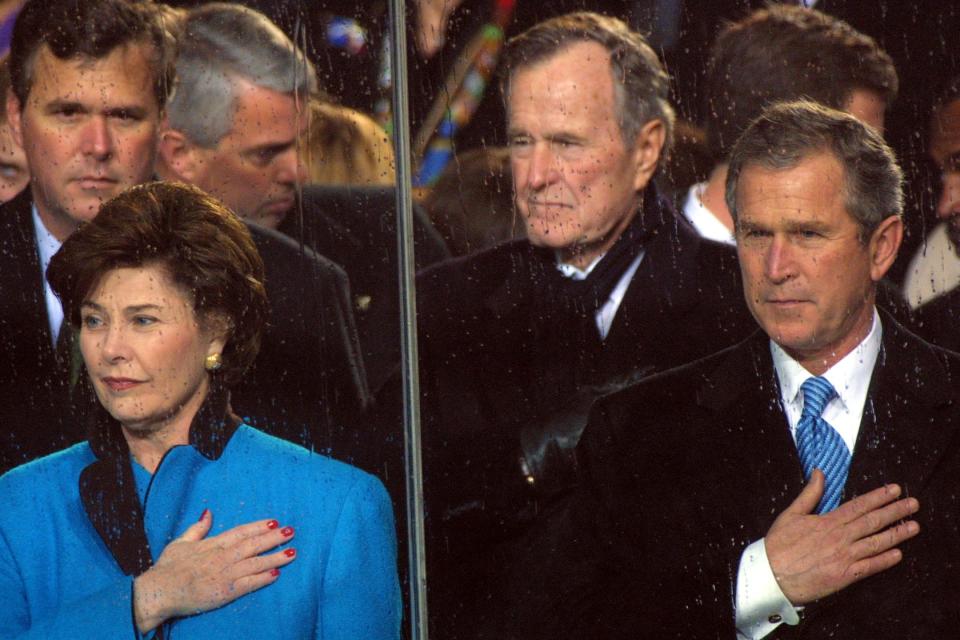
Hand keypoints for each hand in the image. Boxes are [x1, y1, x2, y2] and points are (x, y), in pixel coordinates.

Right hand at [133, 510, 296, 631]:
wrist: (157, 592)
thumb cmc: (167, 568)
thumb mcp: (181, 542)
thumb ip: (198, 528)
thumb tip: (209, 512)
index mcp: (212, 544)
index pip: (241, 532)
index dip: (259, 526)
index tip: (274, 522)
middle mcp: (221, 557)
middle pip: (252, 545)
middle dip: (273, 538)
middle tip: (291, 531)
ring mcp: (224, 574)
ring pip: (255, 563)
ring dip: (275, 557)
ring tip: (292, 552)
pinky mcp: (224, 592)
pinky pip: (248, 584)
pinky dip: (262, 578)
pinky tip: (276, 573)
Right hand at [765, 470, 919, 604]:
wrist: (771, 574)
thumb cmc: (779, 545)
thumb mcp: (791, 513)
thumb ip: (809, 494)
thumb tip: (819, 473)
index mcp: (827, 521)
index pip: (858, 505)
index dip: (878, 497)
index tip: (894, 489)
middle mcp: (839, 538)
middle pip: (872, 522)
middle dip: (895, 511)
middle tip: (913, 504)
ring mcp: (844, 557)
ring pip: (875, 543)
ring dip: (897, 534)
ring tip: (914, 526)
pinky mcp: (844, 576)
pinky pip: (869, 567)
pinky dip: (884, 560)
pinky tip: (898, 554)